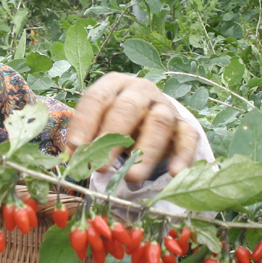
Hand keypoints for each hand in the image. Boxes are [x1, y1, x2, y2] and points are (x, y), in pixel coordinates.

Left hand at [67, 72, 199, 182]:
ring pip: (159, 123)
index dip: (85, 123)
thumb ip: (85, 139)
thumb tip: (73, 160)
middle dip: (112, 137)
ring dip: (145, 151)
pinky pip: (187, 138)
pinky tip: (174, 174)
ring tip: (132, 177)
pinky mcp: (184, 125)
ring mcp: (165, 106)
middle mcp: (140, 91)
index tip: (77, 147)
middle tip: (100, 166)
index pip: (97, 98)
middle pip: (128, 108)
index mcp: (113, 85)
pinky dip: (182, 156)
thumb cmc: (115, 120)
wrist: (150, 114)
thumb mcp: (97, 124)